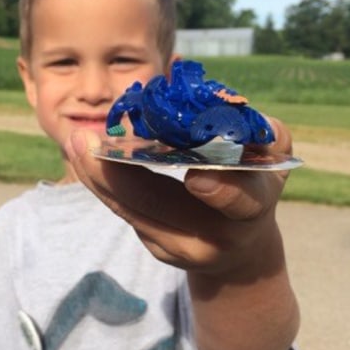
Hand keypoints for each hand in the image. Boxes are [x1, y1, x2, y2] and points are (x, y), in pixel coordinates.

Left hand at [65, 118, 292, 275]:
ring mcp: (181, 249)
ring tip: (76, 142)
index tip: (197, 175)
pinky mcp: (157, 249)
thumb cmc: (255, 184)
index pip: (241, 202)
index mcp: (253, 210)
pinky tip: (84, 157)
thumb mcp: (273, 158)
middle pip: (160, 207)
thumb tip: (220, 99)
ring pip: (132, 211)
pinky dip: (103, 184)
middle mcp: (216, 237)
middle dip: (120, 173)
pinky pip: (125, 212)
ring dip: (98, 176)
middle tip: (88, 138)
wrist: (239, 248)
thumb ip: (263, 131)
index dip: (221, 191)